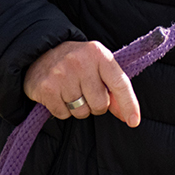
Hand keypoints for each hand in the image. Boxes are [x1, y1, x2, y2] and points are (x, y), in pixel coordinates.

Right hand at [23, 40, 141, 127]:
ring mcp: (61, 73)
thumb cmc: (77, 63)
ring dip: (78, 108)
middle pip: (100, 104)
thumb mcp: (99, 67)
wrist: (40, 52)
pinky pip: (63, 114)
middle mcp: (80, 61)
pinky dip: (63, 110)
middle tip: (86, 92)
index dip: (129, 104)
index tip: (134, 122)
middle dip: (96, 105)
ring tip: (71, 91)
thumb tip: (129, 118)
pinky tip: (58, 94)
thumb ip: (115, 90)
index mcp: (98, 53)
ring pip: (81, 112)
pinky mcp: (46, 87)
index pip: (120, 83)